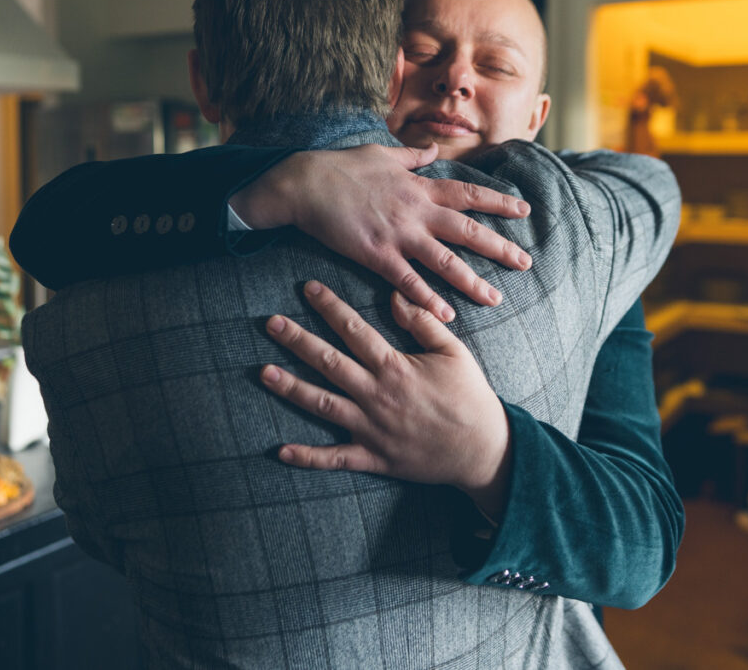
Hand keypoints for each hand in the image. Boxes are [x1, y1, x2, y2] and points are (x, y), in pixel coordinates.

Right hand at [231, 143, 531, 321]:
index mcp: (419, 187)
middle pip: (467, 230)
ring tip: (495, 298)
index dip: (498, 202)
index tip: (523, 210)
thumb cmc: (341, 167)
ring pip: (444, 260)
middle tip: (526, 262)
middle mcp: (416, 211)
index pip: (468, 194)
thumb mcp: (382, 153)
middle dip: (499, 247)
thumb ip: (412, 156)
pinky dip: (427, 298)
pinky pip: (407, 281)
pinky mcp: (376, 254)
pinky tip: (445, 314)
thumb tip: (433, 150)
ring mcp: (397, 234)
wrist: (305, 184)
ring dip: (472, 281)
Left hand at [261, 281, 511, 517]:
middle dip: (298, 341)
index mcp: (395, 367)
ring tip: (264, 372)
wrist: (484, 450)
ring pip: (323, 405)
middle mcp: (377, 396)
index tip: (309, 289)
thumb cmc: (470, 397)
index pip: (354, 330)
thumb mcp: (453, 352)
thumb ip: (422, 324)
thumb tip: (395, 296)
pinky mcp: (374, 457)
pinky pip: (335, 458)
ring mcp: (371, 428)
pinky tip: (280, 451)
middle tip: (271, 324)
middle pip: (329, 363)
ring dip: (291, 389)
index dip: (330, 307)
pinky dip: (307, 457)